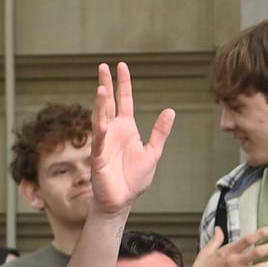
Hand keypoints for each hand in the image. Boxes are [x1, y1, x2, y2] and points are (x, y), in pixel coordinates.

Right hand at [88, 63, 174, 218]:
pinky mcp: (98, 157)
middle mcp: (112, 131)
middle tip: (103, 66)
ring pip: (100, 118)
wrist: (123, 200)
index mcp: (126, 128)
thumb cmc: (134, 178)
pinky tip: (101, 120)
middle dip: (105, 85)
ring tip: (101, 88)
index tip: (121, 66)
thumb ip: (160, 132)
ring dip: (100, 104)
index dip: (122, 84)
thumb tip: (170, 111)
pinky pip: (99, 141)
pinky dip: (100, 130)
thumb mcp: (153, 152)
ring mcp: (103, 142)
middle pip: (108, 103)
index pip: (123, 100)